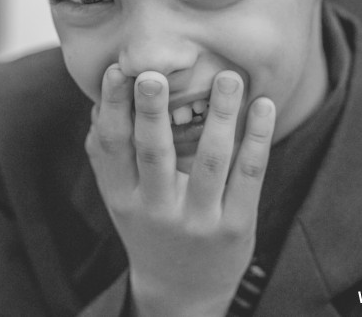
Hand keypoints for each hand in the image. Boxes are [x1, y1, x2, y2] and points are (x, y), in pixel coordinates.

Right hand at [85, 65, 275, 316]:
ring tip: (228, 77)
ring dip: (220, 115)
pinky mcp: (236, 227)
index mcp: (122, 196)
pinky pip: (249, 176)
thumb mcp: (120, 197)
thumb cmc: (149, 226)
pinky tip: (263, 106)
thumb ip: (107, 154)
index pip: (112, 146)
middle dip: (152, 113)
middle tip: (155, 74)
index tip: (117, 70)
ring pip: (210, 161)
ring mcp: (198, 220)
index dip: (112, 107)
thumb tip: (98, 100)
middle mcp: (156, 209)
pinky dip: (257, 138)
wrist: (182, 291)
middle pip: (153, 154)